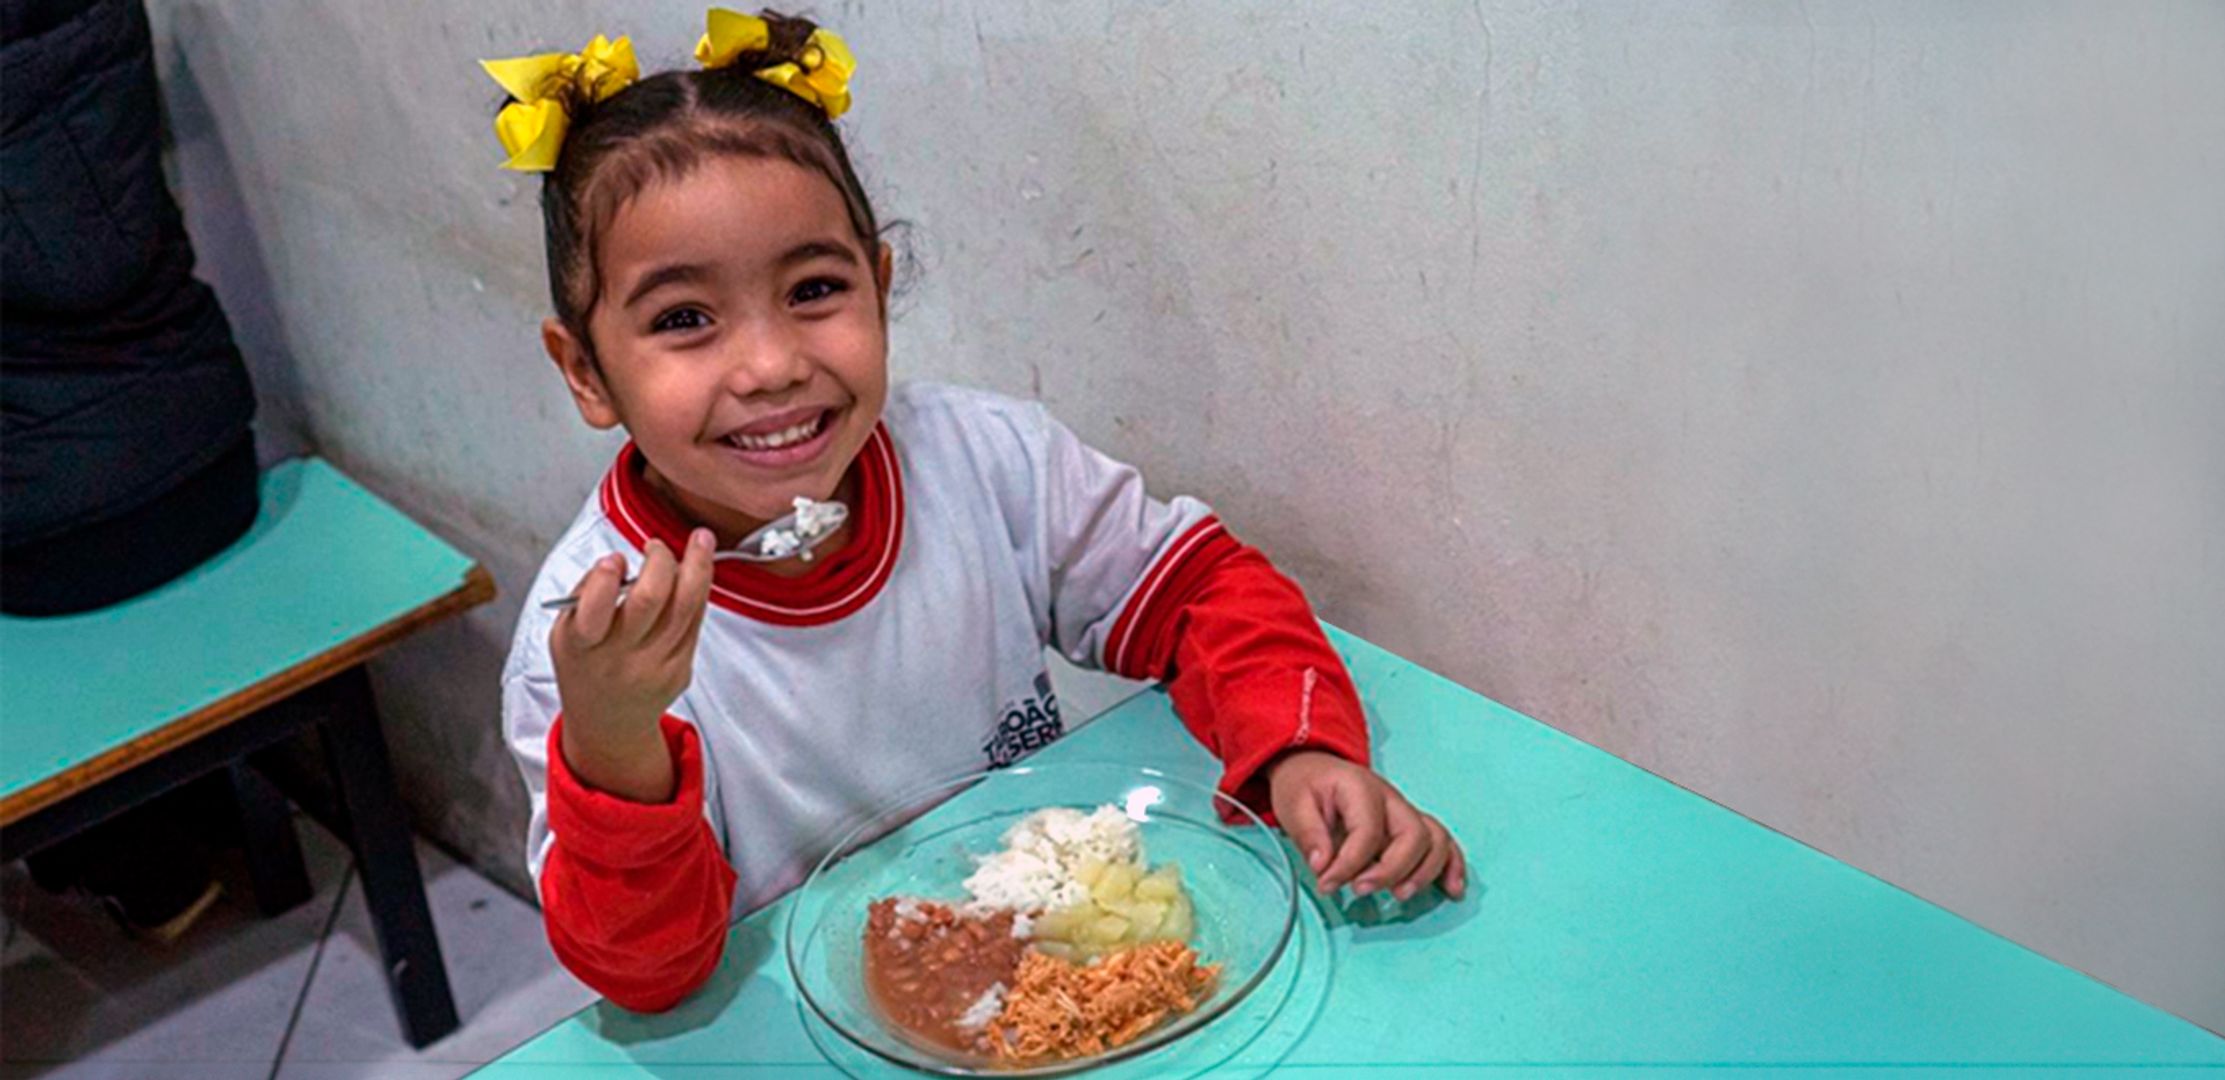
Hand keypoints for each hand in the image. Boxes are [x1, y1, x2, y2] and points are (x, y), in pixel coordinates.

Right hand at [549, 529, 714, 802]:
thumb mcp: (566, 633)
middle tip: (656, 546)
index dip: (604, 579)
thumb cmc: (586, 666)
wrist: (610, 721)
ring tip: (700, 539)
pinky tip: (697, 570)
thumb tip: (619, 562)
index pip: (594, 611)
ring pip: (686, 607)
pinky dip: (698, 590)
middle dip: (660, 561)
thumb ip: (586, 595)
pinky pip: (695, 620)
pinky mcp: (682, 668)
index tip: (613, 559)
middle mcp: (621, 658)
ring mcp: (656, 666)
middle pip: (651, 600)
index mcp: (583, 647)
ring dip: (697, 565)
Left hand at [1267, 751, 1467, 900]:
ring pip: (1435, 839)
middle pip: (1413, 834)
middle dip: (1392, 870)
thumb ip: (1307, 833)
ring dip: (1425, 872)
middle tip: (1361, 891)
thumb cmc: (1306, 786)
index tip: (1327, 884)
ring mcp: (1405, 812)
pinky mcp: (1411, 826)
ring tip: (1400, 896)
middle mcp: (1391, 799)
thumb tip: (1323, 865)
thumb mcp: (1293, 803)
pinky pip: (1443, 843)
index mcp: (1360, 787)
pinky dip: (1452, 867)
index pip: (1367, 830)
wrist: (1314, 769)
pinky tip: (1453, 891)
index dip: (1348, 864)